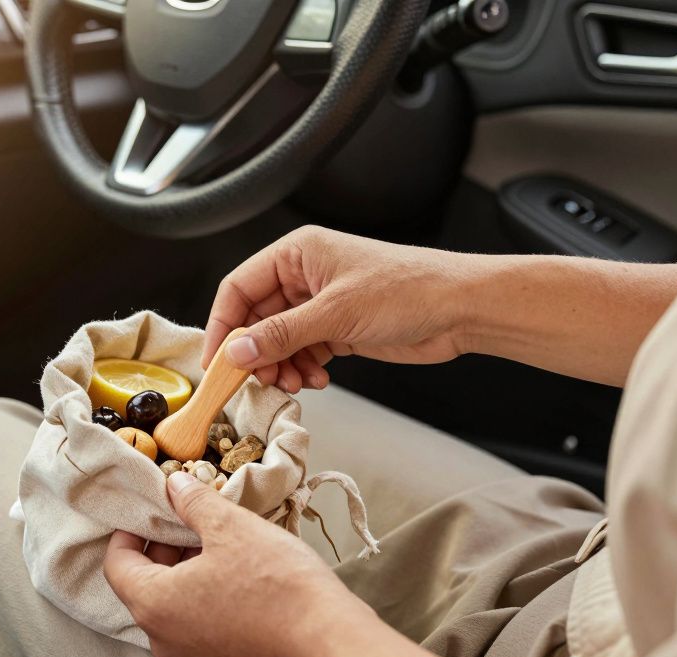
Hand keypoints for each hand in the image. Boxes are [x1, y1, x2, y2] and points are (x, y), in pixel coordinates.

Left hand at [103, 471, 372, 656]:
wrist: (328, 644)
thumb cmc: (276, 585)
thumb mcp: (230, 527)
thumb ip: (193, 503)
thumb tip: (174, 485)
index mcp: (153, 605)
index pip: (117, 564)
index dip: (130, 531)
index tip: (152, 510)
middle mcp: (164, 639)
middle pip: (143, 585)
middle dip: (162, 548)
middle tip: (190, 519)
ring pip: (173, 606)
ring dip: (186, 571)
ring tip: (219, 541)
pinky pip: (198, 625)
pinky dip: (205, 596)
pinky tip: (238, 573)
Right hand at [203, 226, 476, 392]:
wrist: (460, 309)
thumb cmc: (410, 289)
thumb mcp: (336, 313)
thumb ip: (281, 335)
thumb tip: (237, 352)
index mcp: (297, 253)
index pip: (238, 288)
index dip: (223, 326)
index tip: (217, 361)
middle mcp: (304, 276)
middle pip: (256, 319)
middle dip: (255, 353)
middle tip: (258, 381)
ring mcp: (321, 304)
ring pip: (278, 341)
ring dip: (280, 366)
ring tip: (294, 383)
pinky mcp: (338, 329)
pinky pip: (302, 352)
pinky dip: (303, 369)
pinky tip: (317, 379)